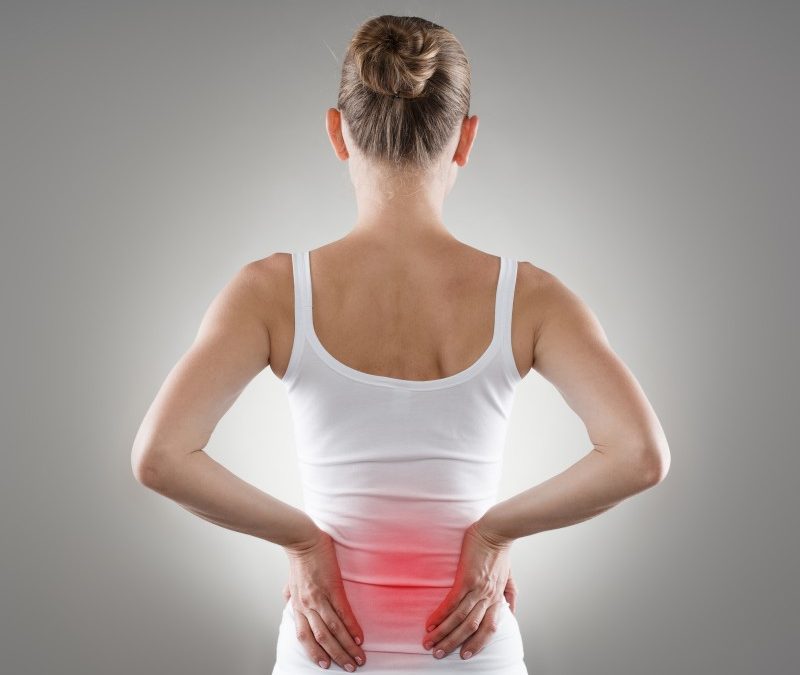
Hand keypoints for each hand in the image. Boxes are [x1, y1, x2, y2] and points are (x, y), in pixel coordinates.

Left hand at [284, 529, 365, 670]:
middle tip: (351, 667)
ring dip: (347, 646)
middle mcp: (307, 606)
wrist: (302, 539)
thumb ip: (290, 594)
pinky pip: (343, 612)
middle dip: (337, 655)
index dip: (315, 653)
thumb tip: (288, 600)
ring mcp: (320, 598)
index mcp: (298, 606)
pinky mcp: (332, 587)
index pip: (305, 637)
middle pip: (322, 638)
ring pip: (333, 629)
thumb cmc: (299, 559)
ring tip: (359, 658)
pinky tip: (359, 637)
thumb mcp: (290, 581)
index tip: (327, 665)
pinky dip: (351, 627)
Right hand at [421, 520, 513, 659]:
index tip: (465, 655)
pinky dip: (440, 615)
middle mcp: (488, 597)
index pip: (490, 628)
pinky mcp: (466, 578)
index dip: (478, 643)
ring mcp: (478, 589)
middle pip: (471, 628)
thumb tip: (511, 611)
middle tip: (438, 654)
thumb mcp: (509, 576)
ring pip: (460, 619)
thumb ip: (510, 594)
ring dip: (443, 634)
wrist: (497, 530)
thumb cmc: (500, 550)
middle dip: (453, 644)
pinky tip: (430, 623)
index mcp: (497, 598)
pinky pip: (452, 602)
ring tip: (429, 643)